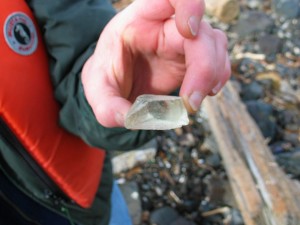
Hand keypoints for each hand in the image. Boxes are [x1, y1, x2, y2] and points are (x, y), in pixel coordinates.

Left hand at [82, 0, 230, 126]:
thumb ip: (107, 106)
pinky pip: (217, 60)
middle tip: (191, 102)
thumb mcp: (97, 90)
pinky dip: (217, 77)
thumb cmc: (107, 75)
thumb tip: (130, 119)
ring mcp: (182, 42)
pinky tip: (206, 93)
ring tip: (195, 101)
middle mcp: (166, 26)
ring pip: (215, 44)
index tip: (189, 31)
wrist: (117, 80)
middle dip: (204, 66)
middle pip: (201, 32)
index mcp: (140, 19)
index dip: (188, 6)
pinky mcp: (192, 59)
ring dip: (213, 74)